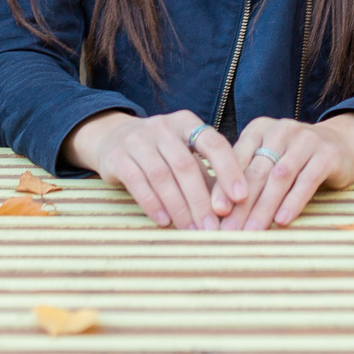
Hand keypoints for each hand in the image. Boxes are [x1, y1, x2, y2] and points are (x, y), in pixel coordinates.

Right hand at [62, 110, 248, 229]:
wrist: (112, 138)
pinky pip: (136, 182)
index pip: (213, 143)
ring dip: (178, 207)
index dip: (229, 170)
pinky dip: (152, 204)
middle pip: (185, 166)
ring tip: (191, 230)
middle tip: (213, 229)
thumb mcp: (184, 154)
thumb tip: (234, 208)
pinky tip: (164, 222)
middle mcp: (162, 127)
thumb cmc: (161, 152)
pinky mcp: (116, 157)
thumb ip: (206, 175)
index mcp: (186, 123)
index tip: (241, 197)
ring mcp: (137, 140)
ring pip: (162, 176)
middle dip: (201, 200)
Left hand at [222, 113, 353, 230]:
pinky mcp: (327, 154)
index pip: (236, 160)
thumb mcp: (271, 158)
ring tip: (252, 232)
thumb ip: (247, 175)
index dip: (224, 187)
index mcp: (259, 129)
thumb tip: (217, 210)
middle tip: (229, 232)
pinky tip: (282, 221)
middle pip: (256, 172)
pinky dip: (293, 202)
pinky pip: (307, 181)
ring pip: (279, 178)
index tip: (213, 214)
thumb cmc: (297, 158)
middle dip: (241, 205)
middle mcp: (280, 130)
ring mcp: (305, 140)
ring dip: (264, 208)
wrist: (345, 142)